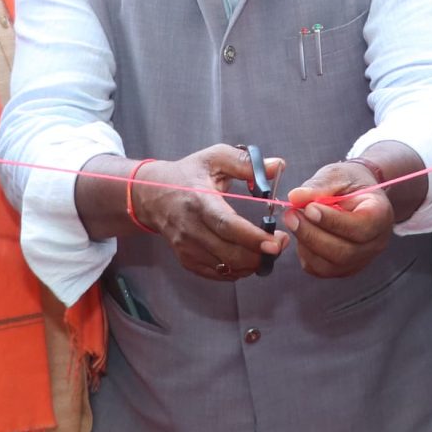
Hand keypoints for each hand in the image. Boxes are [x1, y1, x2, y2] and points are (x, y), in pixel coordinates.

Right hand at [132, 146, 290, 281]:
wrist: (152, 195)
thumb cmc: (187, 174)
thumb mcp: (214, 158)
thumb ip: (245, 162)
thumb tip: (277, 166)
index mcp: (199, 200)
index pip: (227, 225)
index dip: (252, 237)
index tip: (275, 242)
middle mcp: (190, 228)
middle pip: (229, 253)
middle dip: (260, 255)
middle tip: (279, 245)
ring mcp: (186, 247)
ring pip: (226, 267)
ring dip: (251, 264)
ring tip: (266, 250)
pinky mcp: (186, 259)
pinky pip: (217, 273)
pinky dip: (237, 270)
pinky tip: (246, 257)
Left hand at [283, 159, 397, 277]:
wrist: (358, 194)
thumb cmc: (350, 182)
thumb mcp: (338, 175)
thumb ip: (319, 186)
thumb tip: (295, 197)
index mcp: (381, 215)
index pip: (361, 227)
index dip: (333, 221)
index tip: (309, 208)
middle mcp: (376, 242)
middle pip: (345, 252)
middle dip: (312, 235)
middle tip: (291, 215)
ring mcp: (361, 259)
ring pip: (331, 265)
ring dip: (306, 244)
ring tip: (293, 221)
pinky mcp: (344, 268)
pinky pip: (321, 270)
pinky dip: (306, 254)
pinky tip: (301, 234)